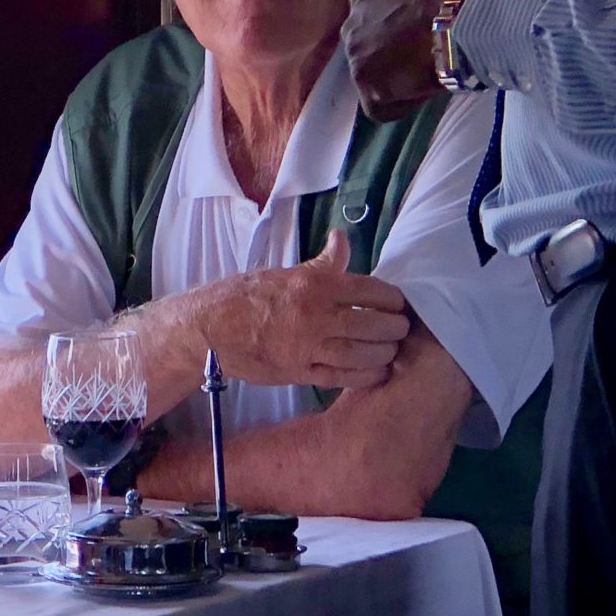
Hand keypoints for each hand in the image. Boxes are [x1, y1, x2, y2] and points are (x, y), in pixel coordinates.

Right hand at [204, 231, 410, 391]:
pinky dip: (365, 376)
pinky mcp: (299, 372)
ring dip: (384, 354)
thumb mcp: (287, 273)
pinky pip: (342, 377)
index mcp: (313, 285)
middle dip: (395, 329)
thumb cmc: (248, 296)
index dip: (393, 300)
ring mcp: (307, 346)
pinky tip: (378, 372)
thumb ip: (323, 263)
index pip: (370, 290)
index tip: (400, 304)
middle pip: (371, 325)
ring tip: (392, 350)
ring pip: (361, 353)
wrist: (212, 327)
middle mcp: (314, 315)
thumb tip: (342, 238)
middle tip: (403, 329)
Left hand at [345, 0, 454, 121]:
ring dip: (395, 82)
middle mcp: (351, 27)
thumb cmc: (449, 1)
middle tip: (416, 62)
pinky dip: (403, 105)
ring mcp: (356, 59)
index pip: (368, 21)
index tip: (411, 39)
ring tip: (425, 78)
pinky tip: (424, 93)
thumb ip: (408, 5)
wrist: (451, 21)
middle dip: (388, 58)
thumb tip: (425, 17)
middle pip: (365, 52)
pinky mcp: (368, 88)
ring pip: (371, 80)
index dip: (389, 33)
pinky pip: (381, 108)